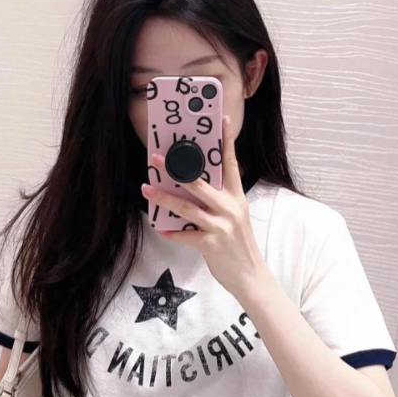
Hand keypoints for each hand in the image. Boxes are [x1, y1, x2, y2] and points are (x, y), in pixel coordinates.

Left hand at [140, 115, 267, 298]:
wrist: (251, 276)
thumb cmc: (239, 245)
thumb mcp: (236, 217)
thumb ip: (219, 201)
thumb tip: (193, 188)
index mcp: (237, 197)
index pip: (231, 163)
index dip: (226, 140)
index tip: (220, 120)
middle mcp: (230, 208)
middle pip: (199, 183)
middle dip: (175, 170)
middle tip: (157, 159)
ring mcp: (220, 226)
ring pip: (186, 207)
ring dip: (163, 198)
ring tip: (146, 189)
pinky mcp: (211, 244)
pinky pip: (184, 235)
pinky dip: (171, 232)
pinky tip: (160, 228)